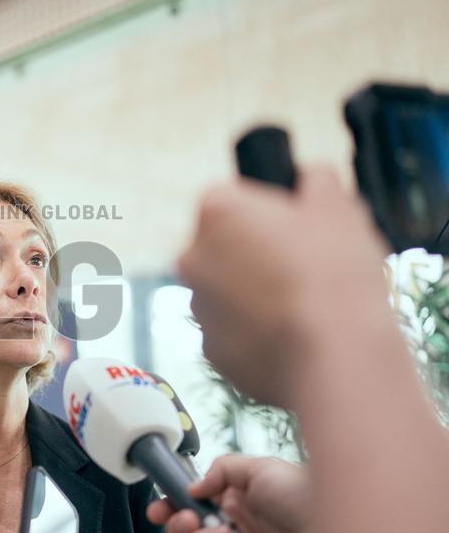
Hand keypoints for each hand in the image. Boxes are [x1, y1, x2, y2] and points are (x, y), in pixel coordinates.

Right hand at [146, 454, 314, 532]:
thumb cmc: (304, 495)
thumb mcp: (259, 467)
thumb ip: (220, 471)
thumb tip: (194, 489)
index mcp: (234, 496)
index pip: (191, 502)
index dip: (170, 506)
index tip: (159, 509)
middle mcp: (234, 524)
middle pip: (187, 531)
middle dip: (179, 526)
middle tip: (189, 521)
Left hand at [177, 167, 391, 406]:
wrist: (333, 355)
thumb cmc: (334, 272)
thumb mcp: (339, 207)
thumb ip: (317, 181)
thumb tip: (312, 177)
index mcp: (216, 211)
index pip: (230, 198)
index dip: (266, 211)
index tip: (296, 228)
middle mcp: (193, 257)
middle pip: (222, 245)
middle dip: (254, 252)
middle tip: (302, 266)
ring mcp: (199, 306)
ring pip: (226, 290)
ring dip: (254, 293)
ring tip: (303, 306)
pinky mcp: (212, 349)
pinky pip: (234, 332)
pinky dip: (256, 332)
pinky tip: (293, 336)